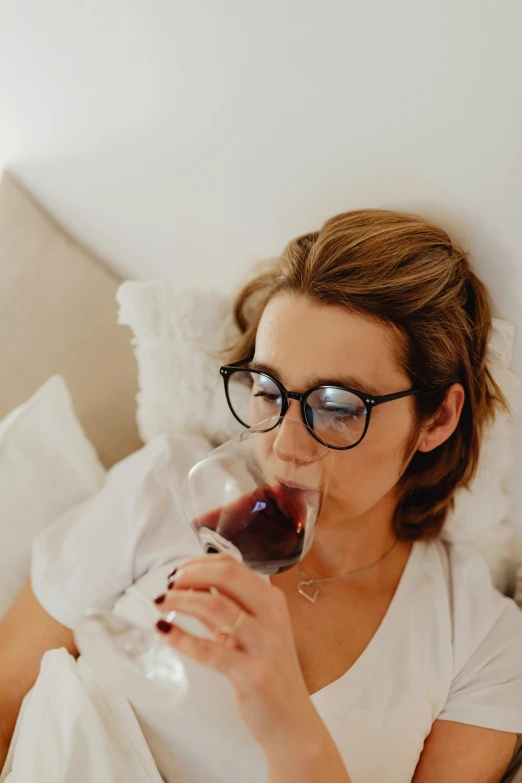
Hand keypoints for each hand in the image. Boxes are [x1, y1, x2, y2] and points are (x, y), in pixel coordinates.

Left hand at [153, 553, 320, 752]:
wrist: (291, 720)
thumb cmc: (266, 671)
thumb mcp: (248, 632)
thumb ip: (223, 608)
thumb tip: (189, 584)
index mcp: (271, 600)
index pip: (232, 565)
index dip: (198, 564)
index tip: (176, 572)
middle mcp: (271, 615)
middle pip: (227, 575)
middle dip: (190, 574)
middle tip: (166, 584)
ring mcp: (264, 644)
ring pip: (217, 606)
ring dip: (182, 600)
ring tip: (160, 602)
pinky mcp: (253, 674)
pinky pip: (210, 651)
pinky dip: (182, 638)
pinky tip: (164, 631)